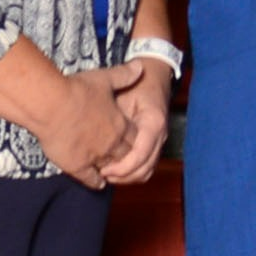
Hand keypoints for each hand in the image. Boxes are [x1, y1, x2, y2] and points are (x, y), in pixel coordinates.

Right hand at [30, 64, 133, 189]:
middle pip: (126, 155)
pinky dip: (97, 182)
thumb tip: (140, 66)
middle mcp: (111, 143)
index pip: (136, 137)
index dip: (134, 139)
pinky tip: (97, 182)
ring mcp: (95, 156)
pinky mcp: (77, 166)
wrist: (50, 104)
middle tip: (123, 157)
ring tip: (111, 170)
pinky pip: (92, 179)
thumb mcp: (104, 78)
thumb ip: (124, 75)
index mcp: (119, 124)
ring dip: (112, 169)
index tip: (131, 139)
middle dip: (126, 156)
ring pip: (111, 168)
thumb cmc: (76, 89)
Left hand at [102, 58, 172, 186]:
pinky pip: (145, 167)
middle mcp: (160, 136)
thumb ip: (111, 113)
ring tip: (105, 175)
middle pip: (145, 168)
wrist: (152, 77)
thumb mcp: (120, 92)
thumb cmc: (134, 84)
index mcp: (153, 122)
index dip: (122, 167)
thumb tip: (95, 134)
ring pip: (146, 171)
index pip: (141, 154)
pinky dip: (130, 173)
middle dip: (123, 176)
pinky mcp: (153, 146)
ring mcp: (159, 142)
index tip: (103, 169)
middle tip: (100, 175)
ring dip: (126, 178)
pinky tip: (113, 170)